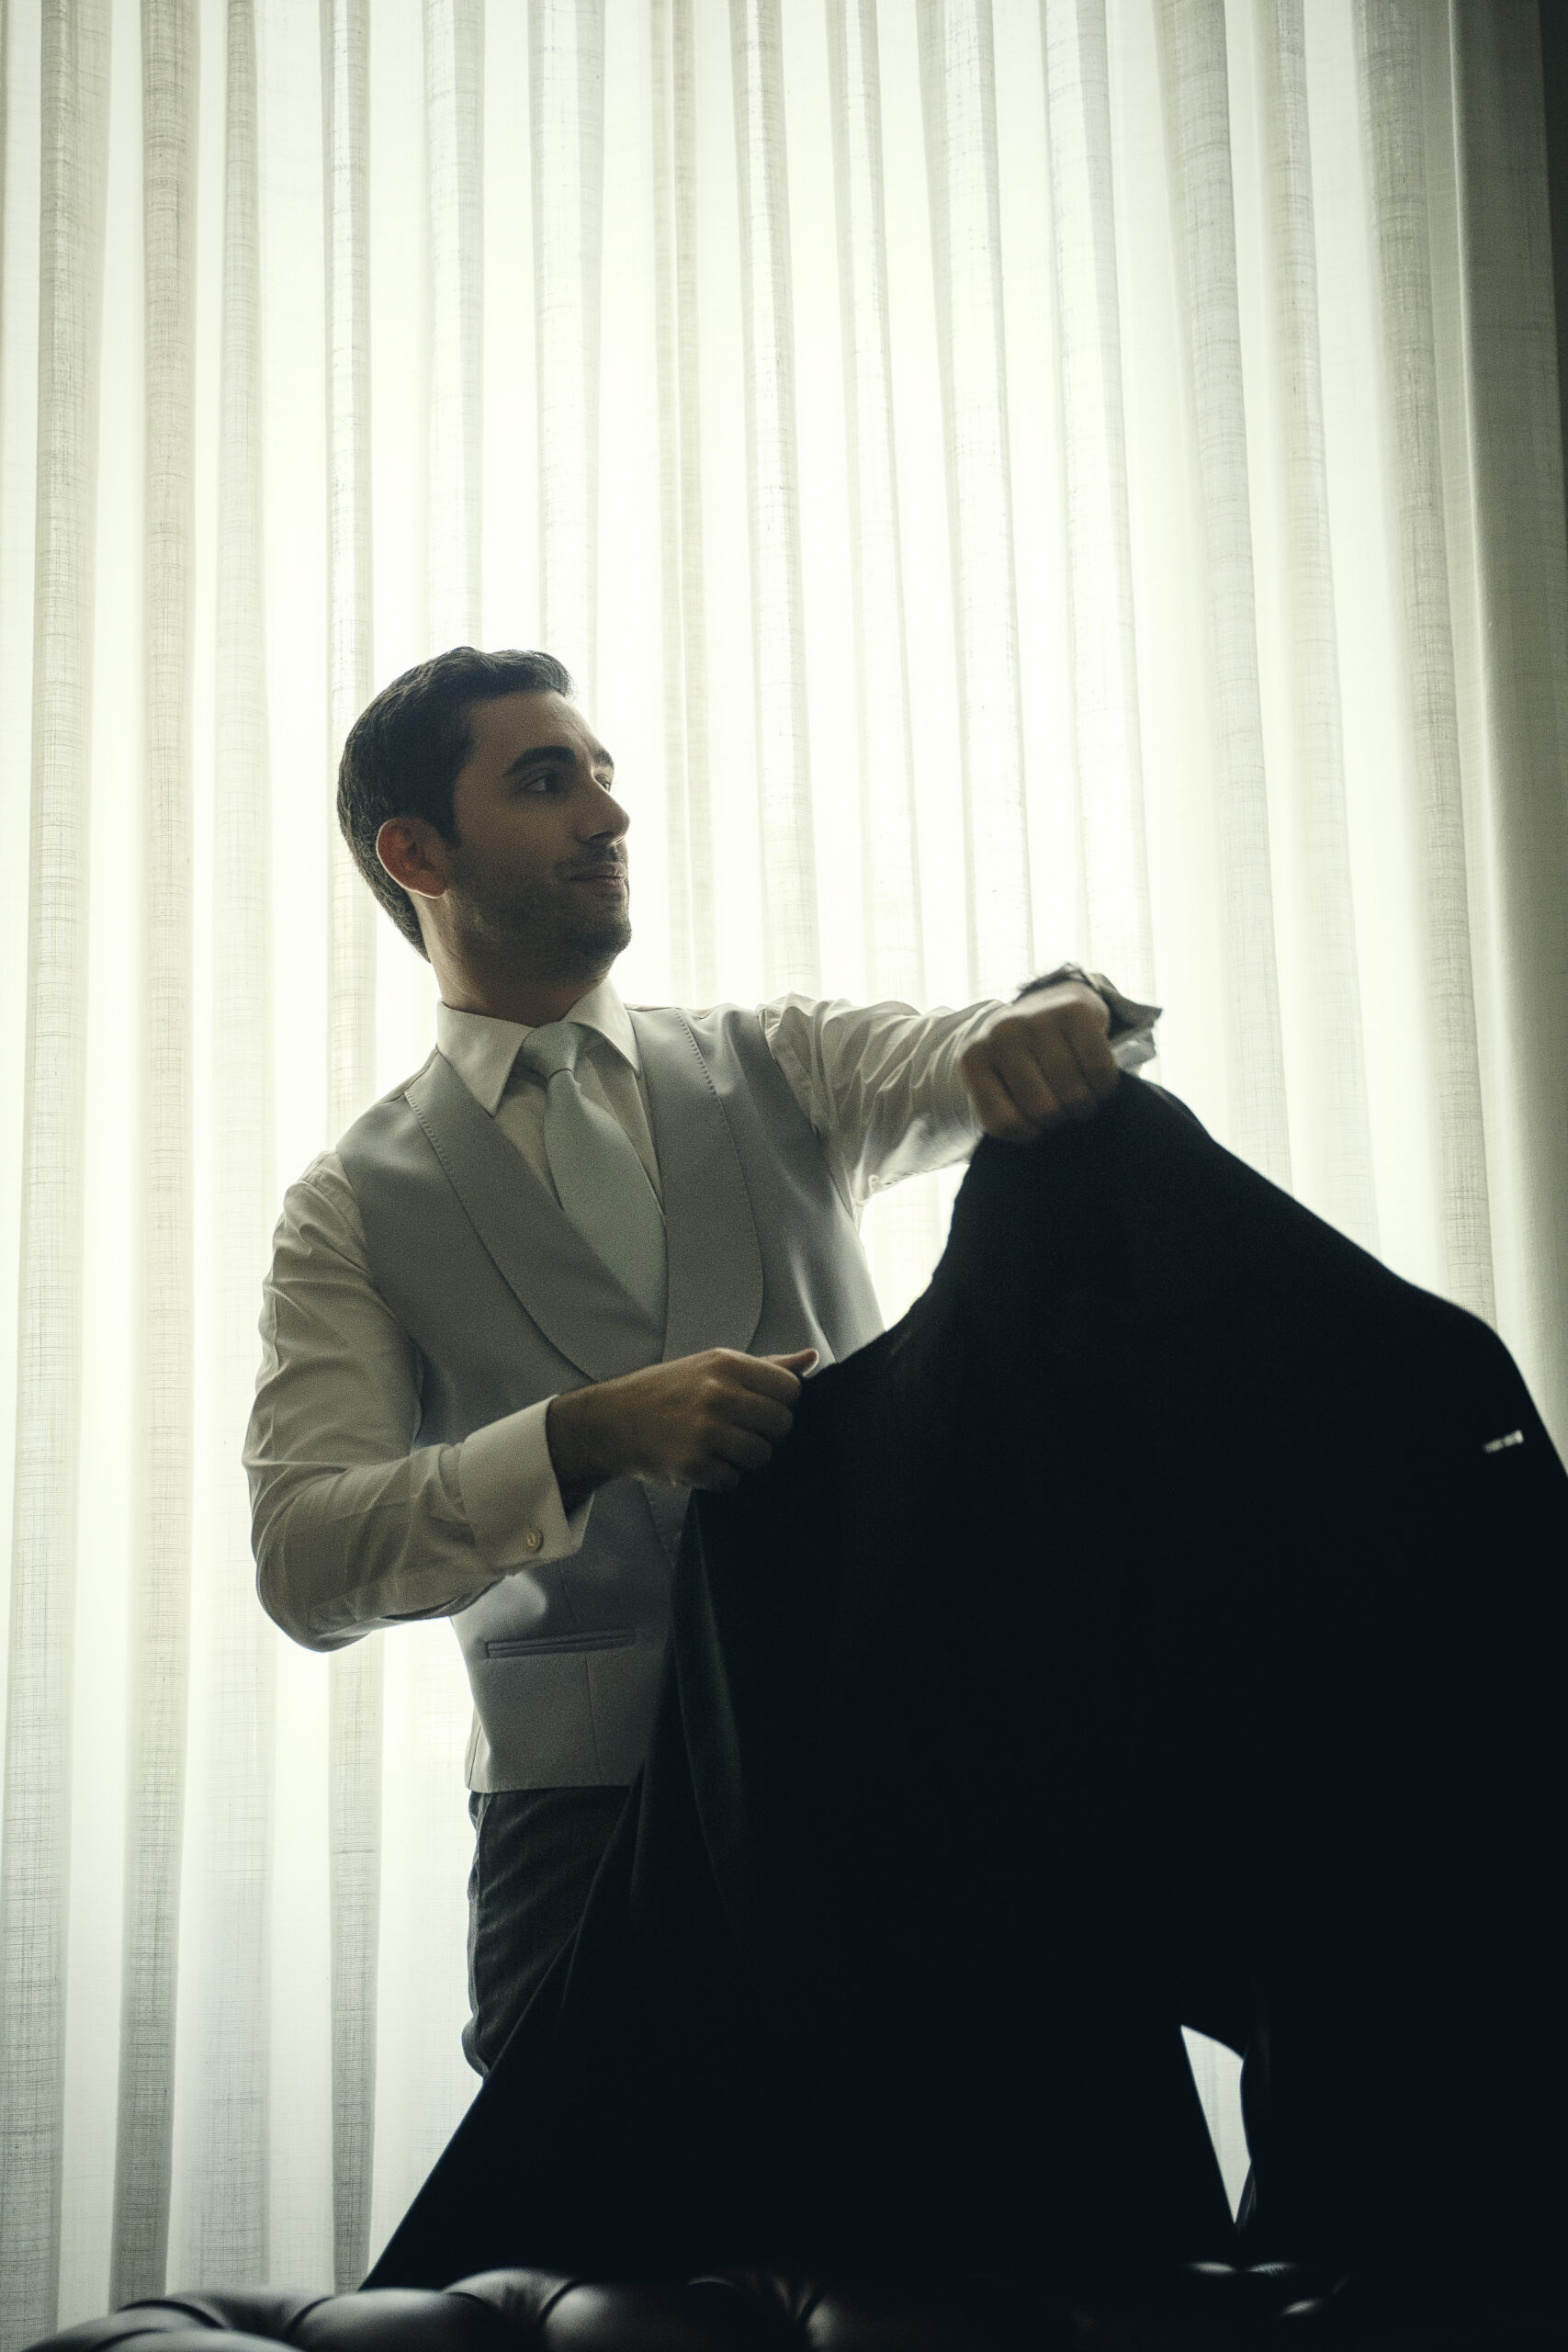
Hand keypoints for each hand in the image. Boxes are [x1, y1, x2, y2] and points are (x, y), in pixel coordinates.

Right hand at [546, 1347, 819, 1503]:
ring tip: (720, 1447)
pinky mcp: (692, 1465)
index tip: (760, 1408)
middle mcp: (717, 1394)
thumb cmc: (668, 1391)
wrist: (611, 1421)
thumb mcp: (712, 1366)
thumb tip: (812, 1358)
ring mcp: (704, 1431)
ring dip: (745, 1458)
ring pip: (761, 1456)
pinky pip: (733, 1480)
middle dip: (767, 1433)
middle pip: (781, 1425)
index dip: (782, 1404)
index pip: (791, 1390)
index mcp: (727, 1364)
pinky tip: (701, 1462)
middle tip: (740, 1431)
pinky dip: (721, 1477)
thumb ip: (766, 1366)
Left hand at [959, 981, 1118, 1141]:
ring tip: (1080, 1100)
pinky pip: (1098, 1069)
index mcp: (974, 1058)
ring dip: (1083, 1106)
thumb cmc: (1025, 1059)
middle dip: (1059, 1119)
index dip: (1028, 1134)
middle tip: (1062, 1110)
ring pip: (1073, 1092)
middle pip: (1043, 1109)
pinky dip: (1104, 1086)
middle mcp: (1001, 1034)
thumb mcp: (1000, 1083)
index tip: (1035, 1124)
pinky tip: (1096, 1082)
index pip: (1004, 1123)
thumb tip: (1036, 1140)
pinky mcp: (1074, 1011)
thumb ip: (1004, 1113)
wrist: (1049, 1002)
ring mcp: (1037, 1019)